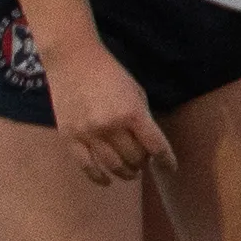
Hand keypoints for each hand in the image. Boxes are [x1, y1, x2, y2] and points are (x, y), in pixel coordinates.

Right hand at [45, 39, 171, 186]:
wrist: (72, 59)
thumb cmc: (109, 73)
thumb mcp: (135, 93)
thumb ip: (142, 119)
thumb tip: (148, 146)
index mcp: (132, 114)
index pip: (156, 147)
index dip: (167, 161)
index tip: (170, 168)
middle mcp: (111, 127)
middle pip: (135, 158)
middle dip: (143, 162)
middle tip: (143, 161)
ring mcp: (88, 133)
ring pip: (113, 166)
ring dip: (126, 172)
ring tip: (129, 171)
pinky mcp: (70, 137)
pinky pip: (86, 166)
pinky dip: (99, 177)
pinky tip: (106, 181)